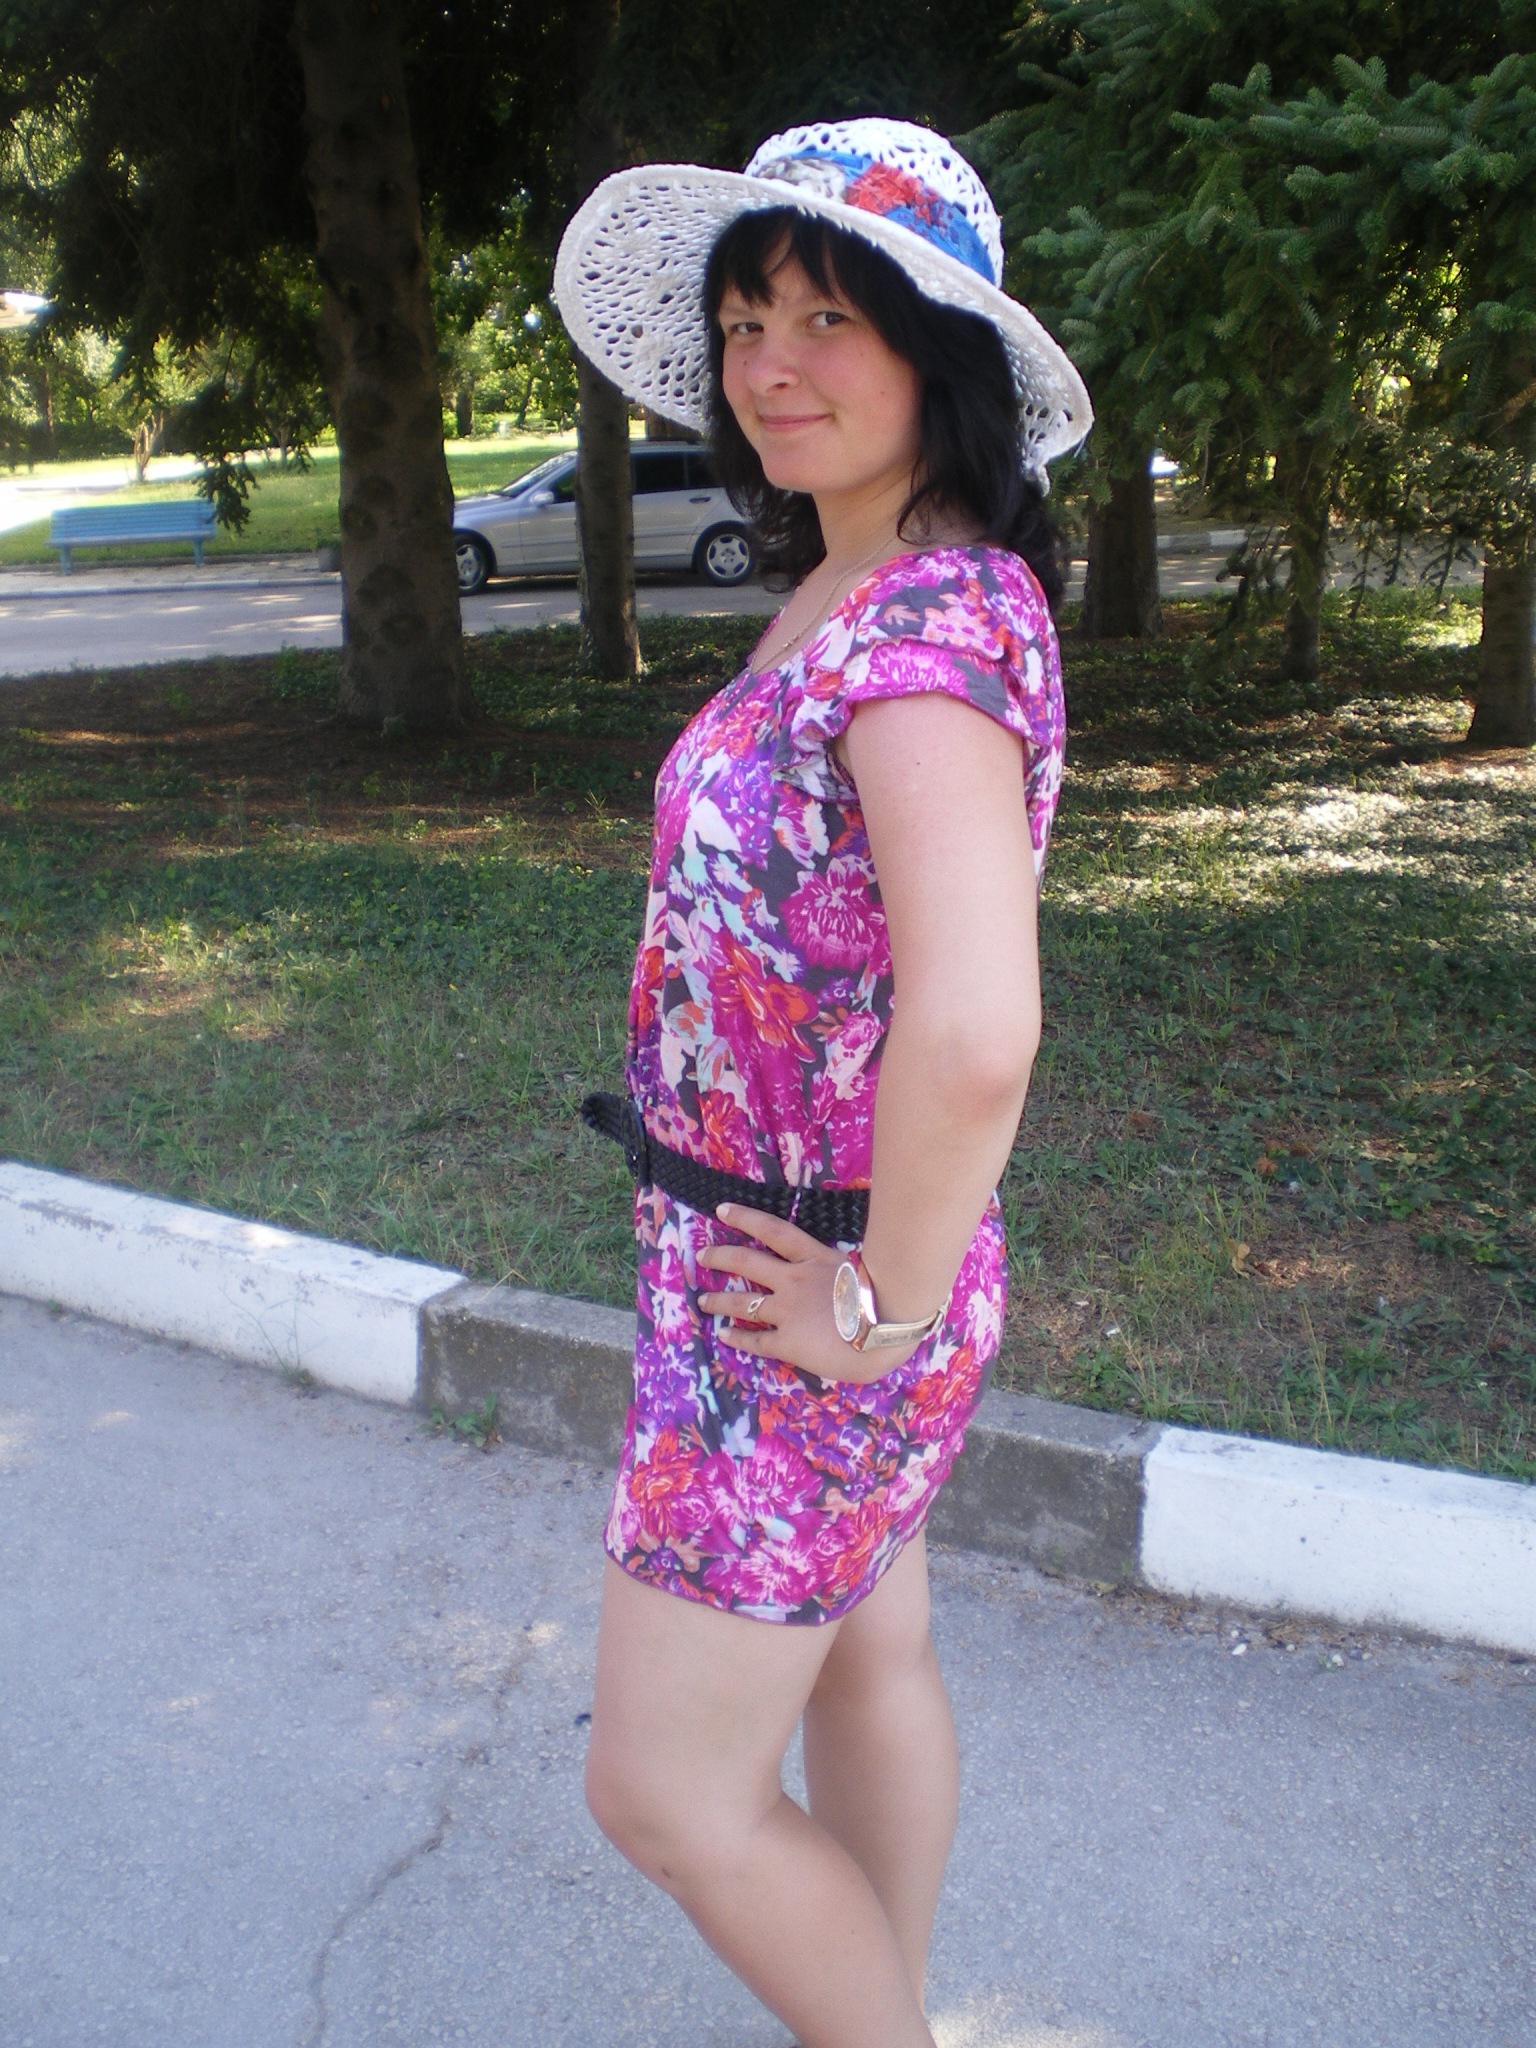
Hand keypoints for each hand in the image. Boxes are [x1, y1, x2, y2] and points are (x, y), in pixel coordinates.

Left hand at [694, 1203, 922, 1386]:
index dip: (745, 1218)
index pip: (773, 1231)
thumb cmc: (888, 1298)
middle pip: (747, 1262)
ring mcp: (788, 1311)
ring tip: (703, 1300)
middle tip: (702, 1256)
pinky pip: (756, 1340)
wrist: (886, 1329)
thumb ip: (848, 1269)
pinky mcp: (787, 1342)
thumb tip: (850, 1269)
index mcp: (815, 1259)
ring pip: (743, 1303)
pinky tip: (724, 1337)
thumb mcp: (866, 1270)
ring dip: (720, 1301)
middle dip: (721, 1257)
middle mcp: (794, 1281)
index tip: (722, 1210)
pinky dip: (738, 1338)